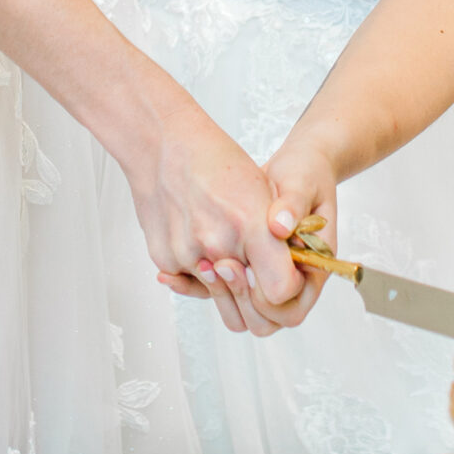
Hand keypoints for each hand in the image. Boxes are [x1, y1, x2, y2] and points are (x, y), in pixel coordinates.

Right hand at [130, 115, 304, 338]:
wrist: (164, 146)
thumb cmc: (219, 163)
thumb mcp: (263, 192)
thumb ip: (279, 240)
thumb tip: (289, 281)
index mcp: (251, 224)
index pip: (281, 291)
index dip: (287, 286)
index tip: (284, 273)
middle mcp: (218, 245)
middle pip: (250, 307)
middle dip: (259, 296)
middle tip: (257, 270)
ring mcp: (187, 255)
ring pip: (219, 299)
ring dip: (228, 285)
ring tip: (228, 251)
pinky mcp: (165, 260)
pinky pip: (192, 285)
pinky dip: (200, 272)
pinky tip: (202, 241)